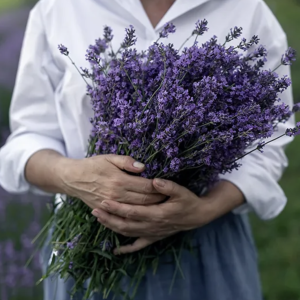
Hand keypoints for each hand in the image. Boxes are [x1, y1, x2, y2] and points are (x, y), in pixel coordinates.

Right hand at [58, 155, 165, 209]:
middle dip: (158, 200)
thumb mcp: (109, 158)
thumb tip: (143, 167)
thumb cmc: (93, 165)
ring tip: (161, 207)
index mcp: (119, 180)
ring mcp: (111, 205)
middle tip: (169, 199)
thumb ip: (127, 162)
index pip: (146, 186)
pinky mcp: (106, 211)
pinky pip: (124, 217)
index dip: (159, 188)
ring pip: (136, 210)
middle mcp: (116, 195)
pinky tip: (145, 216)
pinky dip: (136, 217)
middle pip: (144, 200)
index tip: (168, 188)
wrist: (73, 178)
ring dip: (150, 209)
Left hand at [92, 179, 244, 253]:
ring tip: (100, 220)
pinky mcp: (154, 237)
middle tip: (94, 210)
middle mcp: (151, 226)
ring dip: (112, 228)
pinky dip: (126, 248)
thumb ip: (167, 186)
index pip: (131, 212)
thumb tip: (154, 181)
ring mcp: (152, 233)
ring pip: (128, 234)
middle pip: (125, 224)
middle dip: (109, 218)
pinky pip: (138, 245)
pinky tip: (116, 250)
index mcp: (156, 214)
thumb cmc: (188, 201)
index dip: (117, 208)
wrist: (197, 215)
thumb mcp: (181, 191)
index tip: (103, 202)